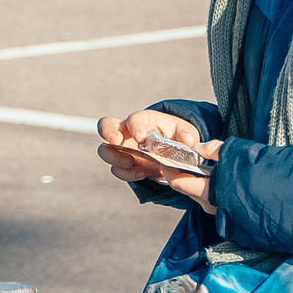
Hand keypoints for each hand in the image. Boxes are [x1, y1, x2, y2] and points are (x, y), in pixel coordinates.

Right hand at [96, 110, 210, 181]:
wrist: (173, 151)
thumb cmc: (175, 135)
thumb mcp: (185, 132)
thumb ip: (187, 135)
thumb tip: (188, 141)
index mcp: (143, 120)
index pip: (133, 118)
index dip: (134, 126)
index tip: (141, 138)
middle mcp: (127, 131)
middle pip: (105, 125)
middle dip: (107, 132)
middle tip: (116, 141)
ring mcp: (122, 148)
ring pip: (105, 150)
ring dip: (115, 157)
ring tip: (131, 162)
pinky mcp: (123, 164)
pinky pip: (117, 169)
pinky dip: (127, 173)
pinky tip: (142, 174)